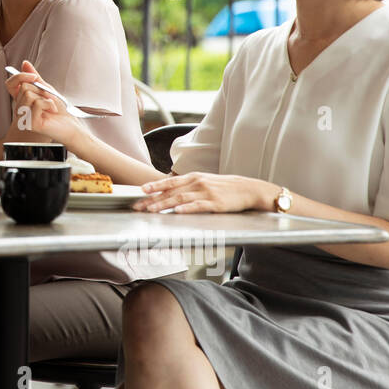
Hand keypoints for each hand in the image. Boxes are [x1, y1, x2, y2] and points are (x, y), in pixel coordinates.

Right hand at [5, 60, 78, 145]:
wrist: (71, 123)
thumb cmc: (59, 109)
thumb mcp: (46, 89)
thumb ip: (34, 77)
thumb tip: (25, 63)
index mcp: (21, 100)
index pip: (10, 84)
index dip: (19, 76)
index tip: (33, 76)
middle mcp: (19, 109)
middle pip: (24, 87)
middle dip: (40, 90)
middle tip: (48, 98)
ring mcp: (24, 118)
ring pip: (29, 95)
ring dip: (45, 97)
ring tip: (50, 106)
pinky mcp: (30, 124)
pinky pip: (37, 104)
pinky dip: (49, 104)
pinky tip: (52, 111)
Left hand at [134, 173, 277, 213]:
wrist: (249, 189)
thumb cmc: (225, 187)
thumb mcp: (205, 181)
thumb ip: (189, 185)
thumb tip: (171, 191)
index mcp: (194, 177)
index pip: (170, 181)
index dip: (154, 186)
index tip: (140, 191)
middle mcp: (197, 183)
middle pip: (171, 191)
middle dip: (153, 199)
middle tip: (139, 206)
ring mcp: (206, 192)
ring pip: (180, 198)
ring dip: (164, 204)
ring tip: (151, 210)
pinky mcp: (215, 204)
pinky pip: (198, 206)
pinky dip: (186, 208)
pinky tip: (176, 211)